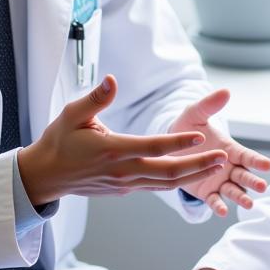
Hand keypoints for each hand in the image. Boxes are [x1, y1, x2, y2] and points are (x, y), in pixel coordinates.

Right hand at [18, 75, 226, 204]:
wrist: (47, 175)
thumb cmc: (59, 140)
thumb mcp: (72, 114)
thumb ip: (95, 98)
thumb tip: (112, 80)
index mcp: (112, 150)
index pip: (152, 147)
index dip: (177, 143)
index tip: (200, 136)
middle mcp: (122, 170)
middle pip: (167, 172)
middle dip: (198, 165)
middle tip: (222, 157)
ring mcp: (125, 183)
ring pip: (165, 183)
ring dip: (193, 175)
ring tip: (217, 165)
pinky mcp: (125, 189)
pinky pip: (156, 186)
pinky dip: (177, 181)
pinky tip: (193, 172)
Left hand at [169, 89, 269, 215]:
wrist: (169, 146)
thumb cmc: (186, 128)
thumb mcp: (195, 114)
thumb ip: (209, 105)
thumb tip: (225, 91)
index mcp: (229, 148)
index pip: (246, 155)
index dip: (256, 160)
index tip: (267, 165)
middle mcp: (228, 166)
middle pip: (244, 175)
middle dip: (253, 181)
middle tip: (262, 186)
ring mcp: (218, 180)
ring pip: (234, 191)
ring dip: (241, 197)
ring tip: (249, 204)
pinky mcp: (206, 191)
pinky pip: (215, 200)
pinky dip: (219, 206)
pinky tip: (222, 211)